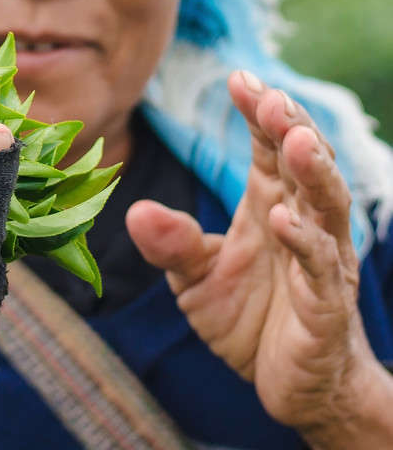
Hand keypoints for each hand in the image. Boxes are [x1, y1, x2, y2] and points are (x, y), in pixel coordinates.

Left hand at [126, 71, 386, 438]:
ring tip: (293, 139)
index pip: (270, 151)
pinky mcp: (324, 307)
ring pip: (325, 207)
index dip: (259, 114)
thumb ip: (171, 244)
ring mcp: (320, 264)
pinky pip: (319, 269)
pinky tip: (284, 220)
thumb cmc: (250, 319)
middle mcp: (301, 226)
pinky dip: (304, 243)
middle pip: (304, 166)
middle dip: (290, 127)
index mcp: (270, 210)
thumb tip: (135, 210)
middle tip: (269, 95)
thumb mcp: (196, 278)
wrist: (290, 383)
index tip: (237, 77)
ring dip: (312, 171)